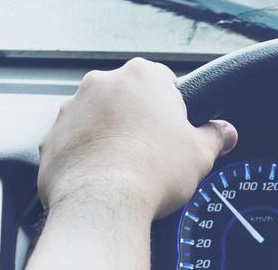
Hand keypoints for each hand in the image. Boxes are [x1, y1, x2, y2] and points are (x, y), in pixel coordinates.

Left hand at [37, 57, 238, 220]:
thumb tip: (224, 132)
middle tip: (152, 151)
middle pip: (126, 97)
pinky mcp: (52, 134)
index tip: (174, 129)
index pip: (163, 80)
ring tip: (124, 166)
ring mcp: (71, 107)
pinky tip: (99, 175)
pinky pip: (73, 141)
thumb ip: (215, 136)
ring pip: (96, 117)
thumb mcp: (200, 153)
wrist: (102, 201)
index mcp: (141, 76)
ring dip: (108, 134)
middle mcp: (101, 82)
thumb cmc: (153, 171)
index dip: (172, 107)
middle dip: (137, 119)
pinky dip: (85, 154)